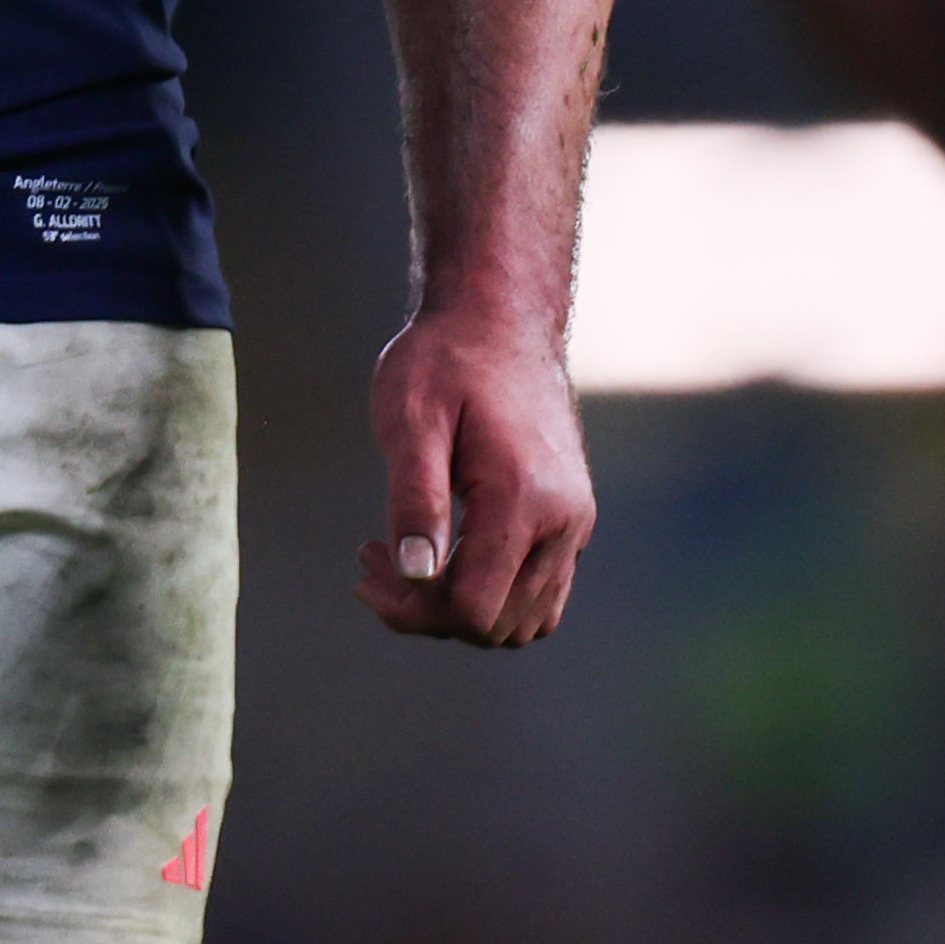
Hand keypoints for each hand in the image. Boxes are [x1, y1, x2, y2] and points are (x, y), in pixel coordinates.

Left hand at [355, 307, 595, 646]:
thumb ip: (413, 498)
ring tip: (407, 561)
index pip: (473, 609)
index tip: (368, 563)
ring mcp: (575, 524)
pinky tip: (447, 557)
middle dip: (426, 610)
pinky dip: (493, 596)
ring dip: (461, 609)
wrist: (502, 318)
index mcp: (524, 498)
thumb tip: (416, 575)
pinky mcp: (572, 520)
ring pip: (524, 621)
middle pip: (496, 625)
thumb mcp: (410, 417)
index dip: (411, 608)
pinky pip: (540, 595)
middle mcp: (564, 521)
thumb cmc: (446, 359)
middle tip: (375, 556)